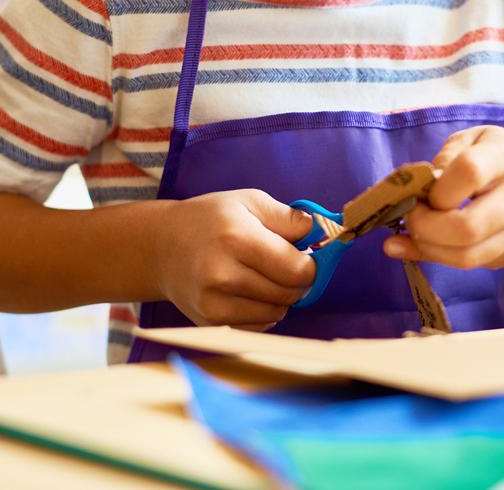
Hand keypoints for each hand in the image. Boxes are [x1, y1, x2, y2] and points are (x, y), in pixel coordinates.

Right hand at [154, 189, 314, 330]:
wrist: (162, 247)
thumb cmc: (211, 218)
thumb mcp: (249, 201)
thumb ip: (288, 217)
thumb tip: (318, 231)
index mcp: (237, 240)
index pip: (297, 270)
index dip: (310, 264)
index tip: (305, 255)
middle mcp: (224, 276)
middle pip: (290, 294)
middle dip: (297, 280)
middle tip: (284, 263)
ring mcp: (214, 304)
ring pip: (277, 313)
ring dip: (281, 297)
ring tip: (263, 275)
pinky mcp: (210, 323)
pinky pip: (259, 326)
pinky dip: (264, 311)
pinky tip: (249, 291)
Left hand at [383, 126, 503, 268]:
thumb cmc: (500, 156)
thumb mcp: (474, 139)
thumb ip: (445, 158)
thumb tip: (418, 186)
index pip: (470, 173)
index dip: (437, 188)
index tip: (422, 191)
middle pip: (468, 227)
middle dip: (425, 227)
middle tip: (411, 217)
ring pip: (467, 257)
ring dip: (429, 248)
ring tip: (416, 231)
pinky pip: (469, 264)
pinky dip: (438, 256)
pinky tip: (426, 242)